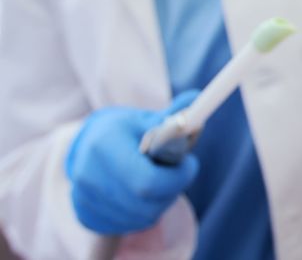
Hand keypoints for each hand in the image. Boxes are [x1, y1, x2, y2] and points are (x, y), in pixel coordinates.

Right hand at [66, 91, 199, 234]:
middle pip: (146, 204)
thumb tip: (196, 98)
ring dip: (161, 202)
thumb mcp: (147, 119)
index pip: (148, 181)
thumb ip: (174, 116)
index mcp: (104, 145)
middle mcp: (88, 174)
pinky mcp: (86, 216)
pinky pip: (129, 225)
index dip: (178, 177)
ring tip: (160, 180)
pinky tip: (143, 193)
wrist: (87, 144)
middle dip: (172, 189)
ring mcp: (84, 199)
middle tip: (178, 173)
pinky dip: (144, 212)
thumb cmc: (125, 131)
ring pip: (142, 217)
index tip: (190, 164)